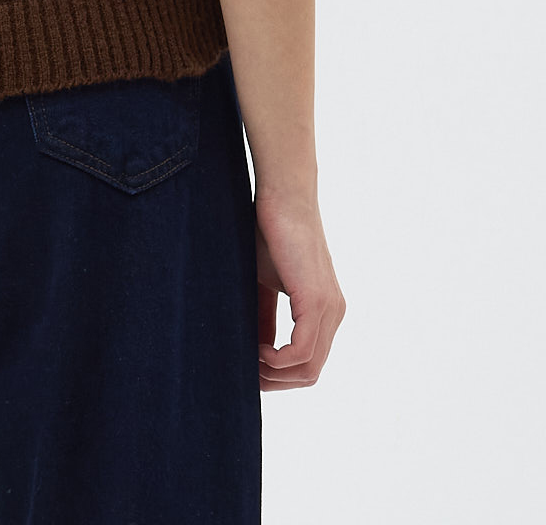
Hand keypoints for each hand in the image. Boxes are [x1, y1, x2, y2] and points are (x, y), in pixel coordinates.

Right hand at [254, 186, 345, 389]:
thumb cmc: (270, 233)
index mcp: (325, 311)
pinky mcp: (316, 302)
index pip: (309, 363)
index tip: (249, 370)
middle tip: (245, 373)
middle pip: (310, 374)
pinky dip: (276, 360)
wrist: (282, 197)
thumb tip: (256, 353)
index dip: (279, 376)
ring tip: (247, 360)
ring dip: (273, 373)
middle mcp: (334, 314)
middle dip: (276, 382)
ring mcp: (329, 309)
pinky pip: (301, 352)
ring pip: (308, 368)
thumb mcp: (263, 284)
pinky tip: (255, 349)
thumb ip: (264, 318)